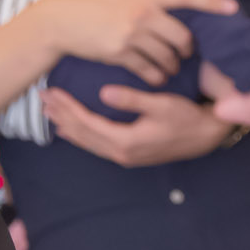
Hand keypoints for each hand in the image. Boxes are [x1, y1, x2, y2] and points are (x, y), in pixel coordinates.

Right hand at [39, 0, 237, 85]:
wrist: (58, 22)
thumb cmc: (87, 1)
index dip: (212, 3)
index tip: (233, 7)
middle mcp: (143, 12)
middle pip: (182, 35)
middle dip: (189, 48)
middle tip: (188, 54)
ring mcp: (132, 33)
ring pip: (166, 55)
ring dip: (173, 66)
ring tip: (173, 70)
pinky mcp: (119, 53)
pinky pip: (148, 69)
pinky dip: (156, 76)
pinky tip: (158, 79)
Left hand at [42, 86, 231, 166]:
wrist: (207, 136)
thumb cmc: (187, 117)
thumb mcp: (162, 104)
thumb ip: (132, 100)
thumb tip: (103, 93)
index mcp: (125, 141)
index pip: (87, 123)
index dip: (67, 107)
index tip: (52, 92)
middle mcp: (120, 153)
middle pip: (82, 134)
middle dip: (61, 115)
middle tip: (42, 100)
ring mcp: (124, 156)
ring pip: (87, 142)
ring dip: (67, 126)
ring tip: (50, 113)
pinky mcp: (130, 154)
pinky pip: (96, 146)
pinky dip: (81, 136)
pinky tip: (72, 130)